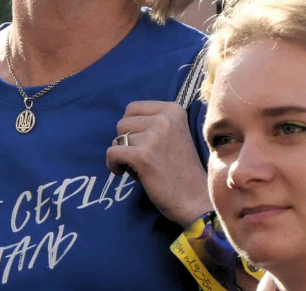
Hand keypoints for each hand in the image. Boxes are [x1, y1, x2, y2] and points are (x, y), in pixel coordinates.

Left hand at [108, 100, 209, 226]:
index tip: (138, 142)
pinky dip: (112, 164)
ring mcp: (154, 136)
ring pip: (117, 138)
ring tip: (135, 166)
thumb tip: (122, 123)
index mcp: (173, 110)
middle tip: (138, 157)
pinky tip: (121, 172)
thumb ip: (152, 124)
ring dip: (121, 153)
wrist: (193, 198)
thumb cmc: (180, 170)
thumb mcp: (172, 135)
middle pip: (122, 122)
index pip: (133, 108)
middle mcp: (165, 119)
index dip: (130, 126)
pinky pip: (112, 153)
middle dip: (125, 140)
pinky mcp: (143, 156)